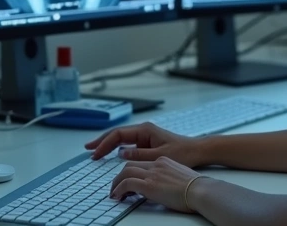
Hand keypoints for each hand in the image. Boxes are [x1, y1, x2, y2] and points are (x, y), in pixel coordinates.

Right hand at [84, 122, 206, 166]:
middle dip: (102, 141)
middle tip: (88, 149)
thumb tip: (121, 153)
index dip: (105, 143)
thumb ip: (139, 155)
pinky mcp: (148, 142)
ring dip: (108, 144)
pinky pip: (128, 143)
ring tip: (95, 151)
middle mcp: (143, 130)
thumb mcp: (159, 156)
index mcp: (145, 130)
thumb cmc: (183, 152)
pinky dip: (117, 148)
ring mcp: (145, 136)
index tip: (95, 153)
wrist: (198, 150)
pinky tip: (112, 153)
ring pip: (122, 138)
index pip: (118, 134)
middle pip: (117, 134)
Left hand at [109, 157, 205, 212]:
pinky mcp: (149, 185)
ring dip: (116, 183)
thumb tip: (161, 188)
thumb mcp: (180, 178)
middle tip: (116, 187)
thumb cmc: (196, 188)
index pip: (141, 163)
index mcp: (164, 161)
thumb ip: (167, 178)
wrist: (201, 191)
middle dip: (120, 176)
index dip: (131, 172)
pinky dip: (118, 189)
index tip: (127, 182)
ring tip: (114, 194)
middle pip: (130, 165)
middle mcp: (156, 164)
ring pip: (125, 172)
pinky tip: (117, 197)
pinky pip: (126, 184)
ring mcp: (152, 173)